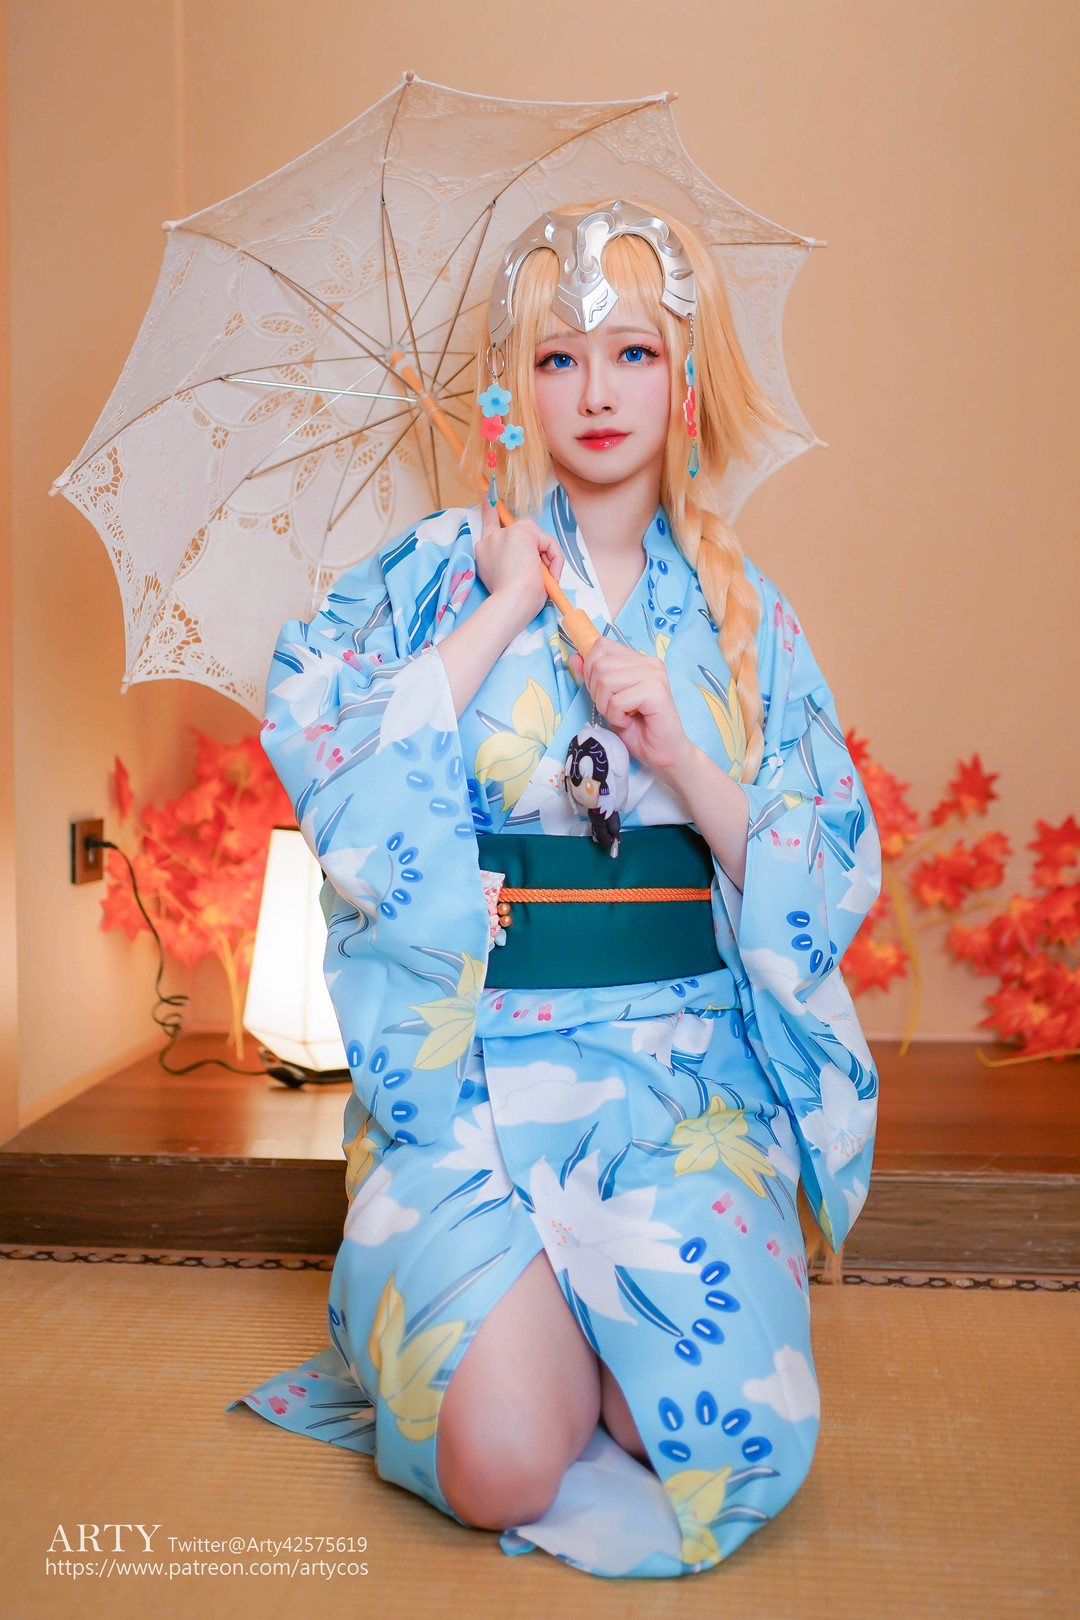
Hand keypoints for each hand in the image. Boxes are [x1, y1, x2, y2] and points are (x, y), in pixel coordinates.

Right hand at [474, 496, 562, 632]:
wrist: (510, 603)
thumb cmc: (512, 602)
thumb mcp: (511, 580)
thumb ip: (516, 563)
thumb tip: (535, 558)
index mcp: (484, 551)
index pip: (488, 524)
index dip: (489, 510)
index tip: (487, 495)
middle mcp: (491, 540)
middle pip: (522, 529)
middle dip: (538, 544)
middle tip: (545, 569)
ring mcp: (504, 534)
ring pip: (536, 536)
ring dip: (547, 555)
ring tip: (547, 576)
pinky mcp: (520, 534)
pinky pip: (547, 542)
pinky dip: (554, 558)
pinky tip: (550, 573)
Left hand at [570, 638, 693, 781]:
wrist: (664, 754)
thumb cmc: (639, 729)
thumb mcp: (607, 701)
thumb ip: (592, 678)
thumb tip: (574, 657)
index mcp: (638, 660)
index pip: (601, 645)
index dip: (590, 669)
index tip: (601, 692)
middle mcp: (649, 662)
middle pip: (600, 664)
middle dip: (597, 692)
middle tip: (614, 709)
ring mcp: (654, 675)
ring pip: (606, 681)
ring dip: (606, 706)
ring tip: (622, 716)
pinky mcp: (656, 691)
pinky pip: (618, 700)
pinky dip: (616, 716)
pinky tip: (629, 722)